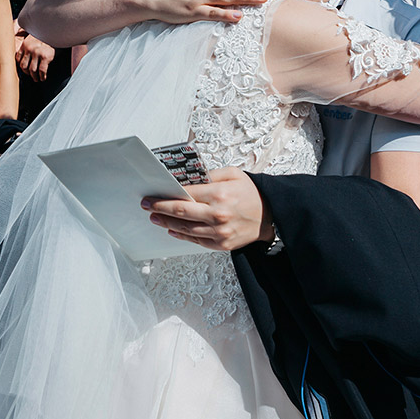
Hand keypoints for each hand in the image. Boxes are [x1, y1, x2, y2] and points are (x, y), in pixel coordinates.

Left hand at [16, 31, 54, 80]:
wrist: (57, 32)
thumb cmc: (47, 36)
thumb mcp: (35, 39)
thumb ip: (30, 46)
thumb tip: (28, 59)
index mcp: (25, 44)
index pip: (18, 59)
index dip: (22, 66)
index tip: (25, 70)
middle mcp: (29, 49)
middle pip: (23, 66)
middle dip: (27, 73)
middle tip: (31, 76)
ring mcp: (37, 53)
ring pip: (32, 70)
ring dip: (34, 77)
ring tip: (37, 79)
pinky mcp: (45, 57)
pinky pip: (41, 70)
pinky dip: (42, 76)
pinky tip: (43, 78)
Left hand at [142, 166, 271, 250]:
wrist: (272, 215)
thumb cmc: (252, 193)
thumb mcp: (234, 174)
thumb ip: (210, 175)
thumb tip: (188, 180)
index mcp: (220, 195)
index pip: (186, 195)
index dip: (166, 195)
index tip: (153, 194)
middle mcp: (218, 215)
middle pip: (181, 213)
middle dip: (160, 208)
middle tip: (147, 206)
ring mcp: (219, 232)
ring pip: (186, 229)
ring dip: (167, 223)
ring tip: (155, 218)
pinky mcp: (222, 244)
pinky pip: (196, 240)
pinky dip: (182, 235)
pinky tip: (173, 229)